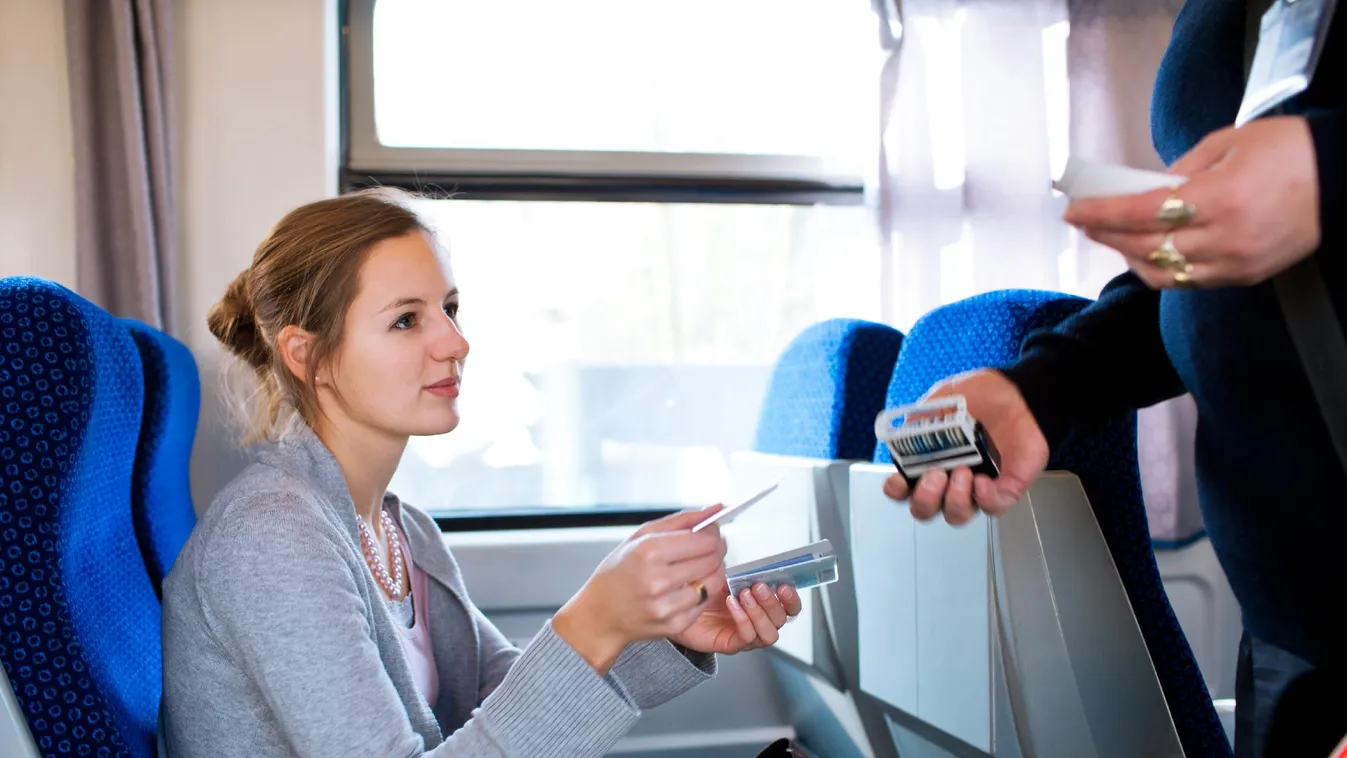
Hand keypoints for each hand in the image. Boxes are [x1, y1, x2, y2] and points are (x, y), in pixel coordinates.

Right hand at [553, 507, 727, 673]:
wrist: (600, 615)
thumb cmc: (618, 573)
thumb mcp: (640, 537)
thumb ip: (681, 520)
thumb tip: (716, 509)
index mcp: (648, 552)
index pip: (703, 540)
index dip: (713, 534)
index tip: (711, 532)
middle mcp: (657, 580)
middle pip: (712, 559)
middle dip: (716, 550)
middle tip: (708, 548)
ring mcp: (666, 605)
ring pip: (714, 582)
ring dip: (713, 570)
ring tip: (700, 566)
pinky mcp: (674, 624)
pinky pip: (705, 602)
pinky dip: (703, 591)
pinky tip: (690, 585)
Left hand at [670, 582, 802, 654]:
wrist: (678, 604)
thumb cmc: (704, 590)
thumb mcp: (727, 575)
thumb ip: (745, 571)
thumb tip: (758, 561)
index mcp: (763, 604)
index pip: (789, 607)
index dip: (792, 599)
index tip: (784, 586)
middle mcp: (759, 621)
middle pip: (782, 620)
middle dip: (773, 602)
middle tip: (759, 587)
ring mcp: (747, 635)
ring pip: (770, 634)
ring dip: (760, 613)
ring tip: (745, 595)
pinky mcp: (731, 644)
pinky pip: (746, 637)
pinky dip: (743, 620)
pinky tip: (733, 604)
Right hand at [881, 369, 1047, 524]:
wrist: (1022, 394)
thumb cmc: (984, 396)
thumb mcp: (945, 398)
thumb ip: (923, 415)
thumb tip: (905, 431)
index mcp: (931, 459)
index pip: (904, 488)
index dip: (897, 490)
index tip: (899, 479)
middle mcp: (949, 478)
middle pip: (926, 510)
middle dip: (924, 499)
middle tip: (935, 475)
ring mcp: (977, 487)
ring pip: (956, 515)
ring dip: (953, 500)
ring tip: (962, 472)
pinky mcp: (1004, 489)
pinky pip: (991, 508)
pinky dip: (984, 499)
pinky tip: (983, 480)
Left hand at [1063, 116, 1320, 288]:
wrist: (1344, 177)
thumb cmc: (1289, 150)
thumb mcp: (1226, 143)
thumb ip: (1179, 170)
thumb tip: (1142, 190)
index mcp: (1219, 199)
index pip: (1141, 213)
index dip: (1101, 214)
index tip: (1073, 210)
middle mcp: (1224, 238)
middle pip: (1145, 246)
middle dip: (1107, 235)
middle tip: (1084, 221)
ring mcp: (1234, 263)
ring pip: (1162, 272)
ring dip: (1129, 256)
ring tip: (1111, 236)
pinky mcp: (1244, 277)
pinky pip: (1188, 282)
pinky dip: (1160, 269)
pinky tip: (1146, 252)